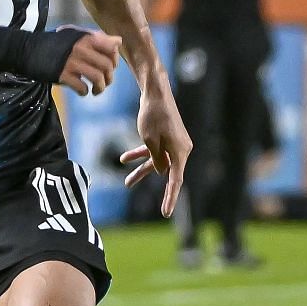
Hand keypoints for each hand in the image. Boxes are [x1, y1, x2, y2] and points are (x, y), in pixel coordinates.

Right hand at [59, 30, 119, 96]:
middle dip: (109, 77)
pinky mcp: (63, 75)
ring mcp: (72, 62)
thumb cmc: (56, 43)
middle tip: (105, 82)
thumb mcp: (76, 35)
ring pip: (97, 78)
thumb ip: (97, 38)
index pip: (112, 48)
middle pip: (106, 65)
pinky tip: (82, 91)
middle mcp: (81, 49)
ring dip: (100, 88)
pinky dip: (84, 92)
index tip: (111, 66)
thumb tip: (118, 42)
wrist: (30, 50)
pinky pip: (81, 87)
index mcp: (86, 38)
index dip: (115, 59)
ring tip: (96, 91)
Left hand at [121, 86, 190, 217]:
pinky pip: (155, 152)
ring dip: (141, 170)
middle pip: (165, 172)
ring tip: (127, 183)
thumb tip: (161, 172)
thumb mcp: (150, 141)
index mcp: (180, 152)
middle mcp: (181, 150)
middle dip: (148, 181)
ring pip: (157, 163)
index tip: (165, 213)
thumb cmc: (153, 116)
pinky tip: (125, 159)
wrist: (155, 92)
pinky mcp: (167, 138)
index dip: (170, 198)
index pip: (176, 181)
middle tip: (140, 196)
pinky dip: (141, 155)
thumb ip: (156, 160)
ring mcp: (174, 144)